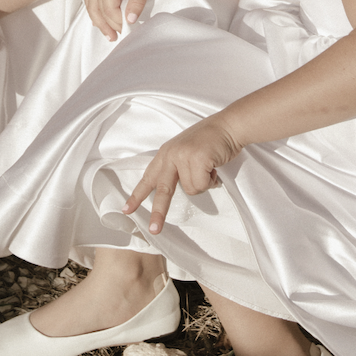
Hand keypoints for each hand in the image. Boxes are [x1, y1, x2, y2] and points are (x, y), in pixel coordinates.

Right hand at [86, 0, 166, 41]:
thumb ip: (138, 0)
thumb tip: (130, 20)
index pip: (108, 8)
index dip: (117, 22)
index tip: (129, 29)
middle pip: (98, 9)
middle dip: (107, 25)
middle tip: (116, 38)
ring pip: (92, 6)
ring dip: (99, 21)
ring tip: (109, 35)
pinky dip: (96, 12)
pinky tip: (101, 22)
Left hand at [123, 117, 240, 233]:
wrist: (229, 125)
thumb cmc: (211, 140)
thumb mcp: (185, 151)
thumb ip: (176, 167)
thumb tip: (176, 188)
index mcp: (165, 154)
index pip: (148, 177)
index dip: (137, 195)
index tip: (126, 210)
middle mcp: (171, 155)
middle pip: (163, 190)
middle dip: (158, 212)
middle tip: (154, 230)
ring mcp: (184, 156)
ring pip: (191, 190)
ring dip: (203, 183)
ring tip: (209, 168)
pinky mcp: (198, 159)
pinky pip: (203, 184)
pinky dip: (212, 180)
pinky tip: (215, 167)